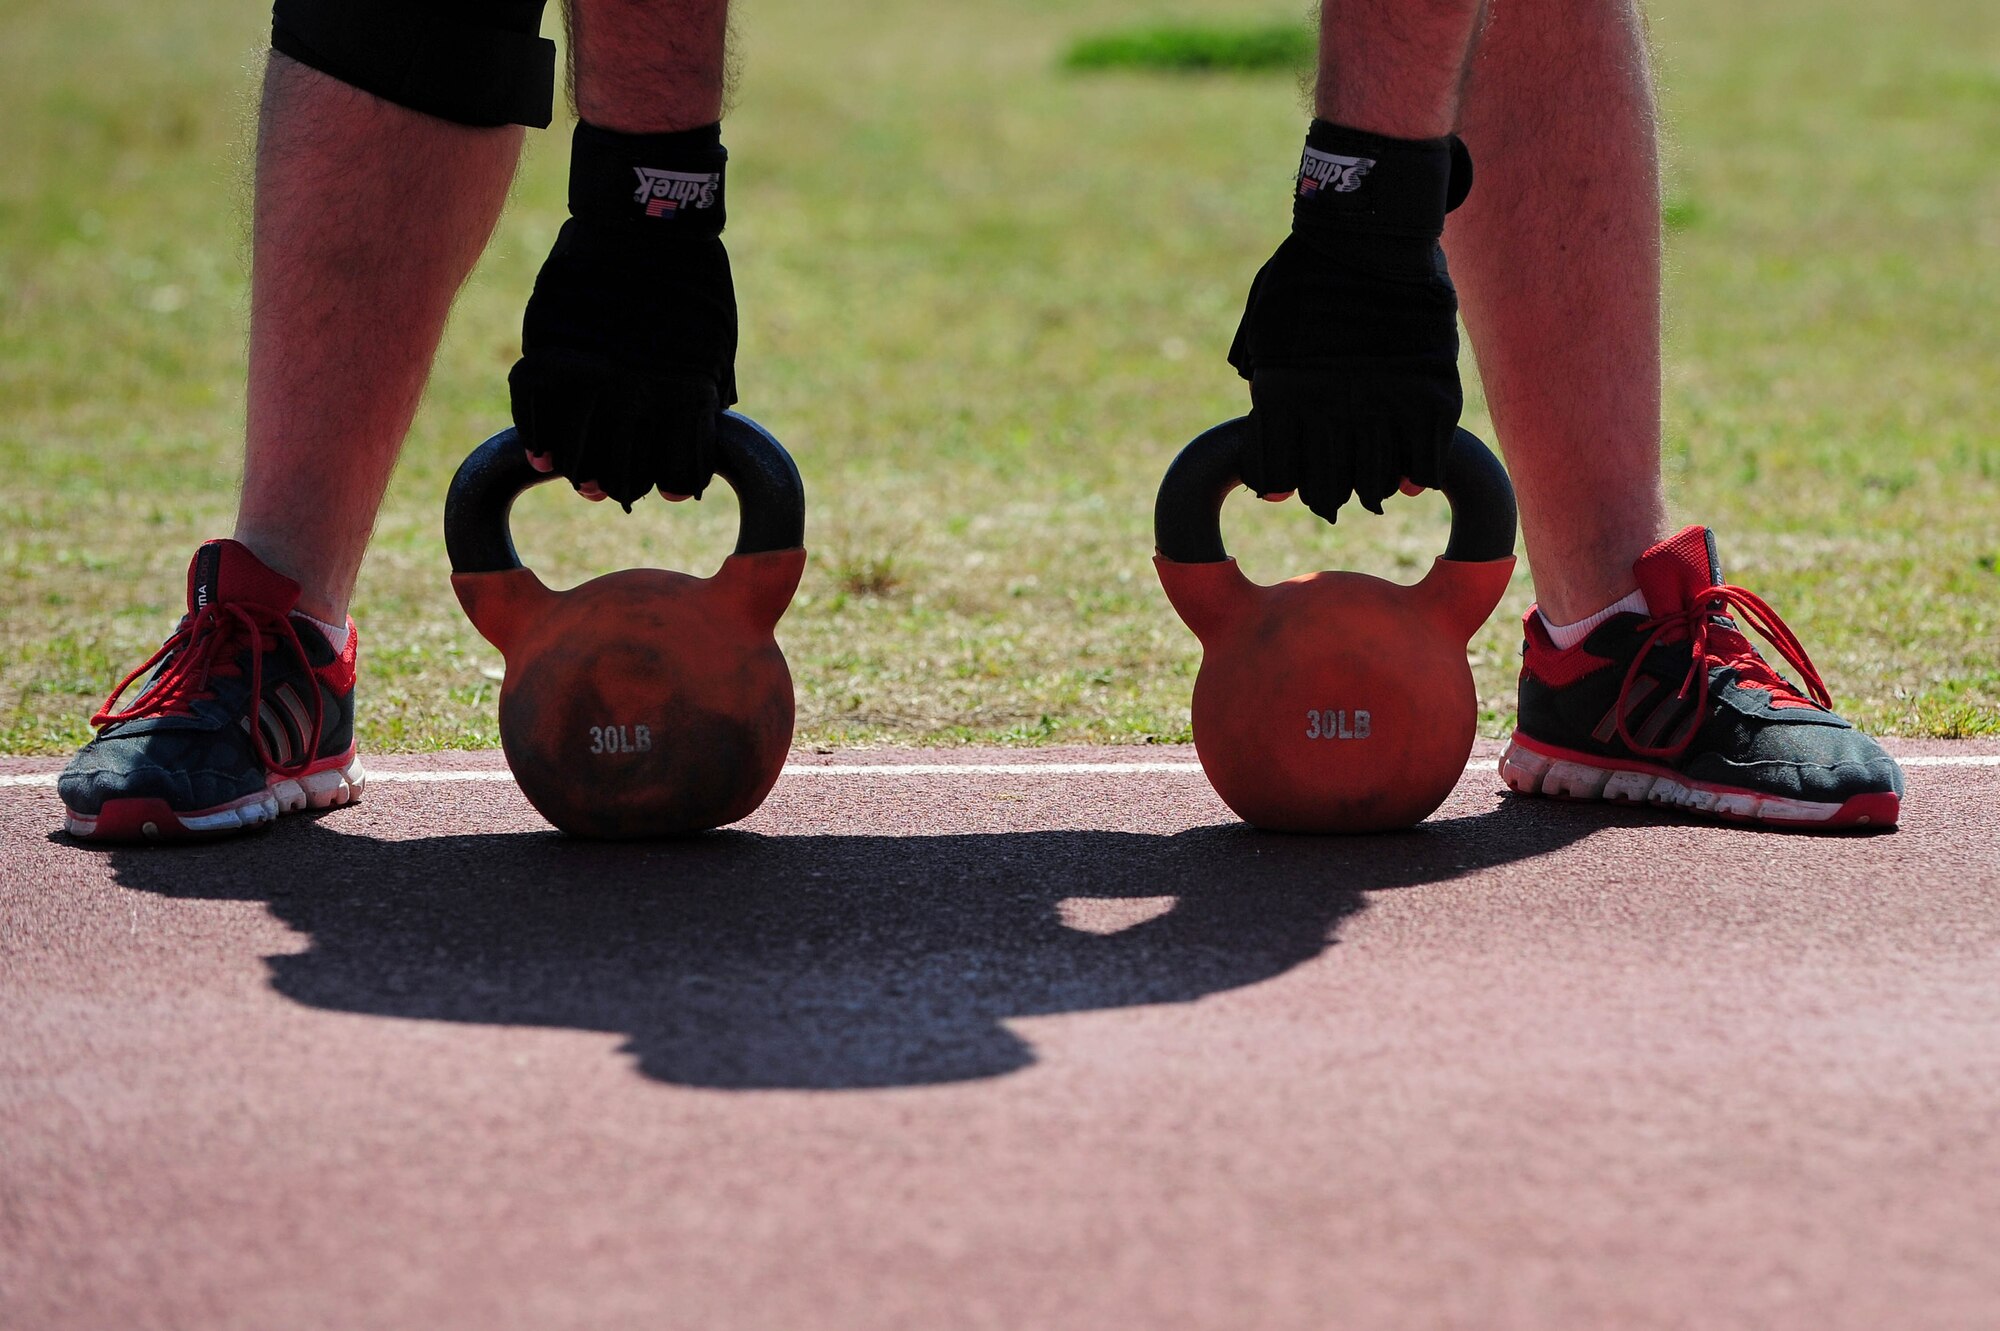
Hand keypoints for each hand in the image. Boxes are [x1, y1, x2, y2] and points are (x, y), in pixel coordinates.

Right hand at [509, 217, 736, 509]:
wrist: (644, 217)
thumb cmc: (693, 278)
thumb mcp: (719, 339)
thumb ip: (708, 388)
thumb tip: (707, 430)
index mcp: (687, 393)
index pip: (679, 471)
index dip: (674, 486)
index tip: (669, 490)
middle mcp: (637, 393)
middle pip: (624, 474)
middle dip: (623, 487)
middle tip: (617, 489)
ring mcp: (588, 373)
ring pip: (577, 454)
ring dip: (580, 474)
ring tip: (583, 480)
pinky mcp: (547, 349)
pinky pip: (533, 413)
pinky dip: (535, 440)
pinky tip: (543, 457)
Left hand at [1225, 125, 1470, 523]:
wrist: (1373, 230)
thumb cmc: (1309, 269)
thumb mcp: (1262, 320)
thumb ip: (1261, 373)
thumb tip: (1269, 416)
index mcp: (1279, 393)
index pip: (1274, 476)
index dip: (1279, 486)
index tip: (1289, 483)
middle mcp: (1328, 407)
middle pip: (1325, 491)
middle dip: (1327, 494)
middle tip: (1336, 487)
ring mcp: (1382, 404)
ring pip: (1376, 485)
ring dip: (1374, 488)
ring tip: (1376, 480)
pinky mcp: (1432, 396)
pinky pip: (1427, 465)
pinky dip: (1420, 476)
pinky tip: (1412, 472)